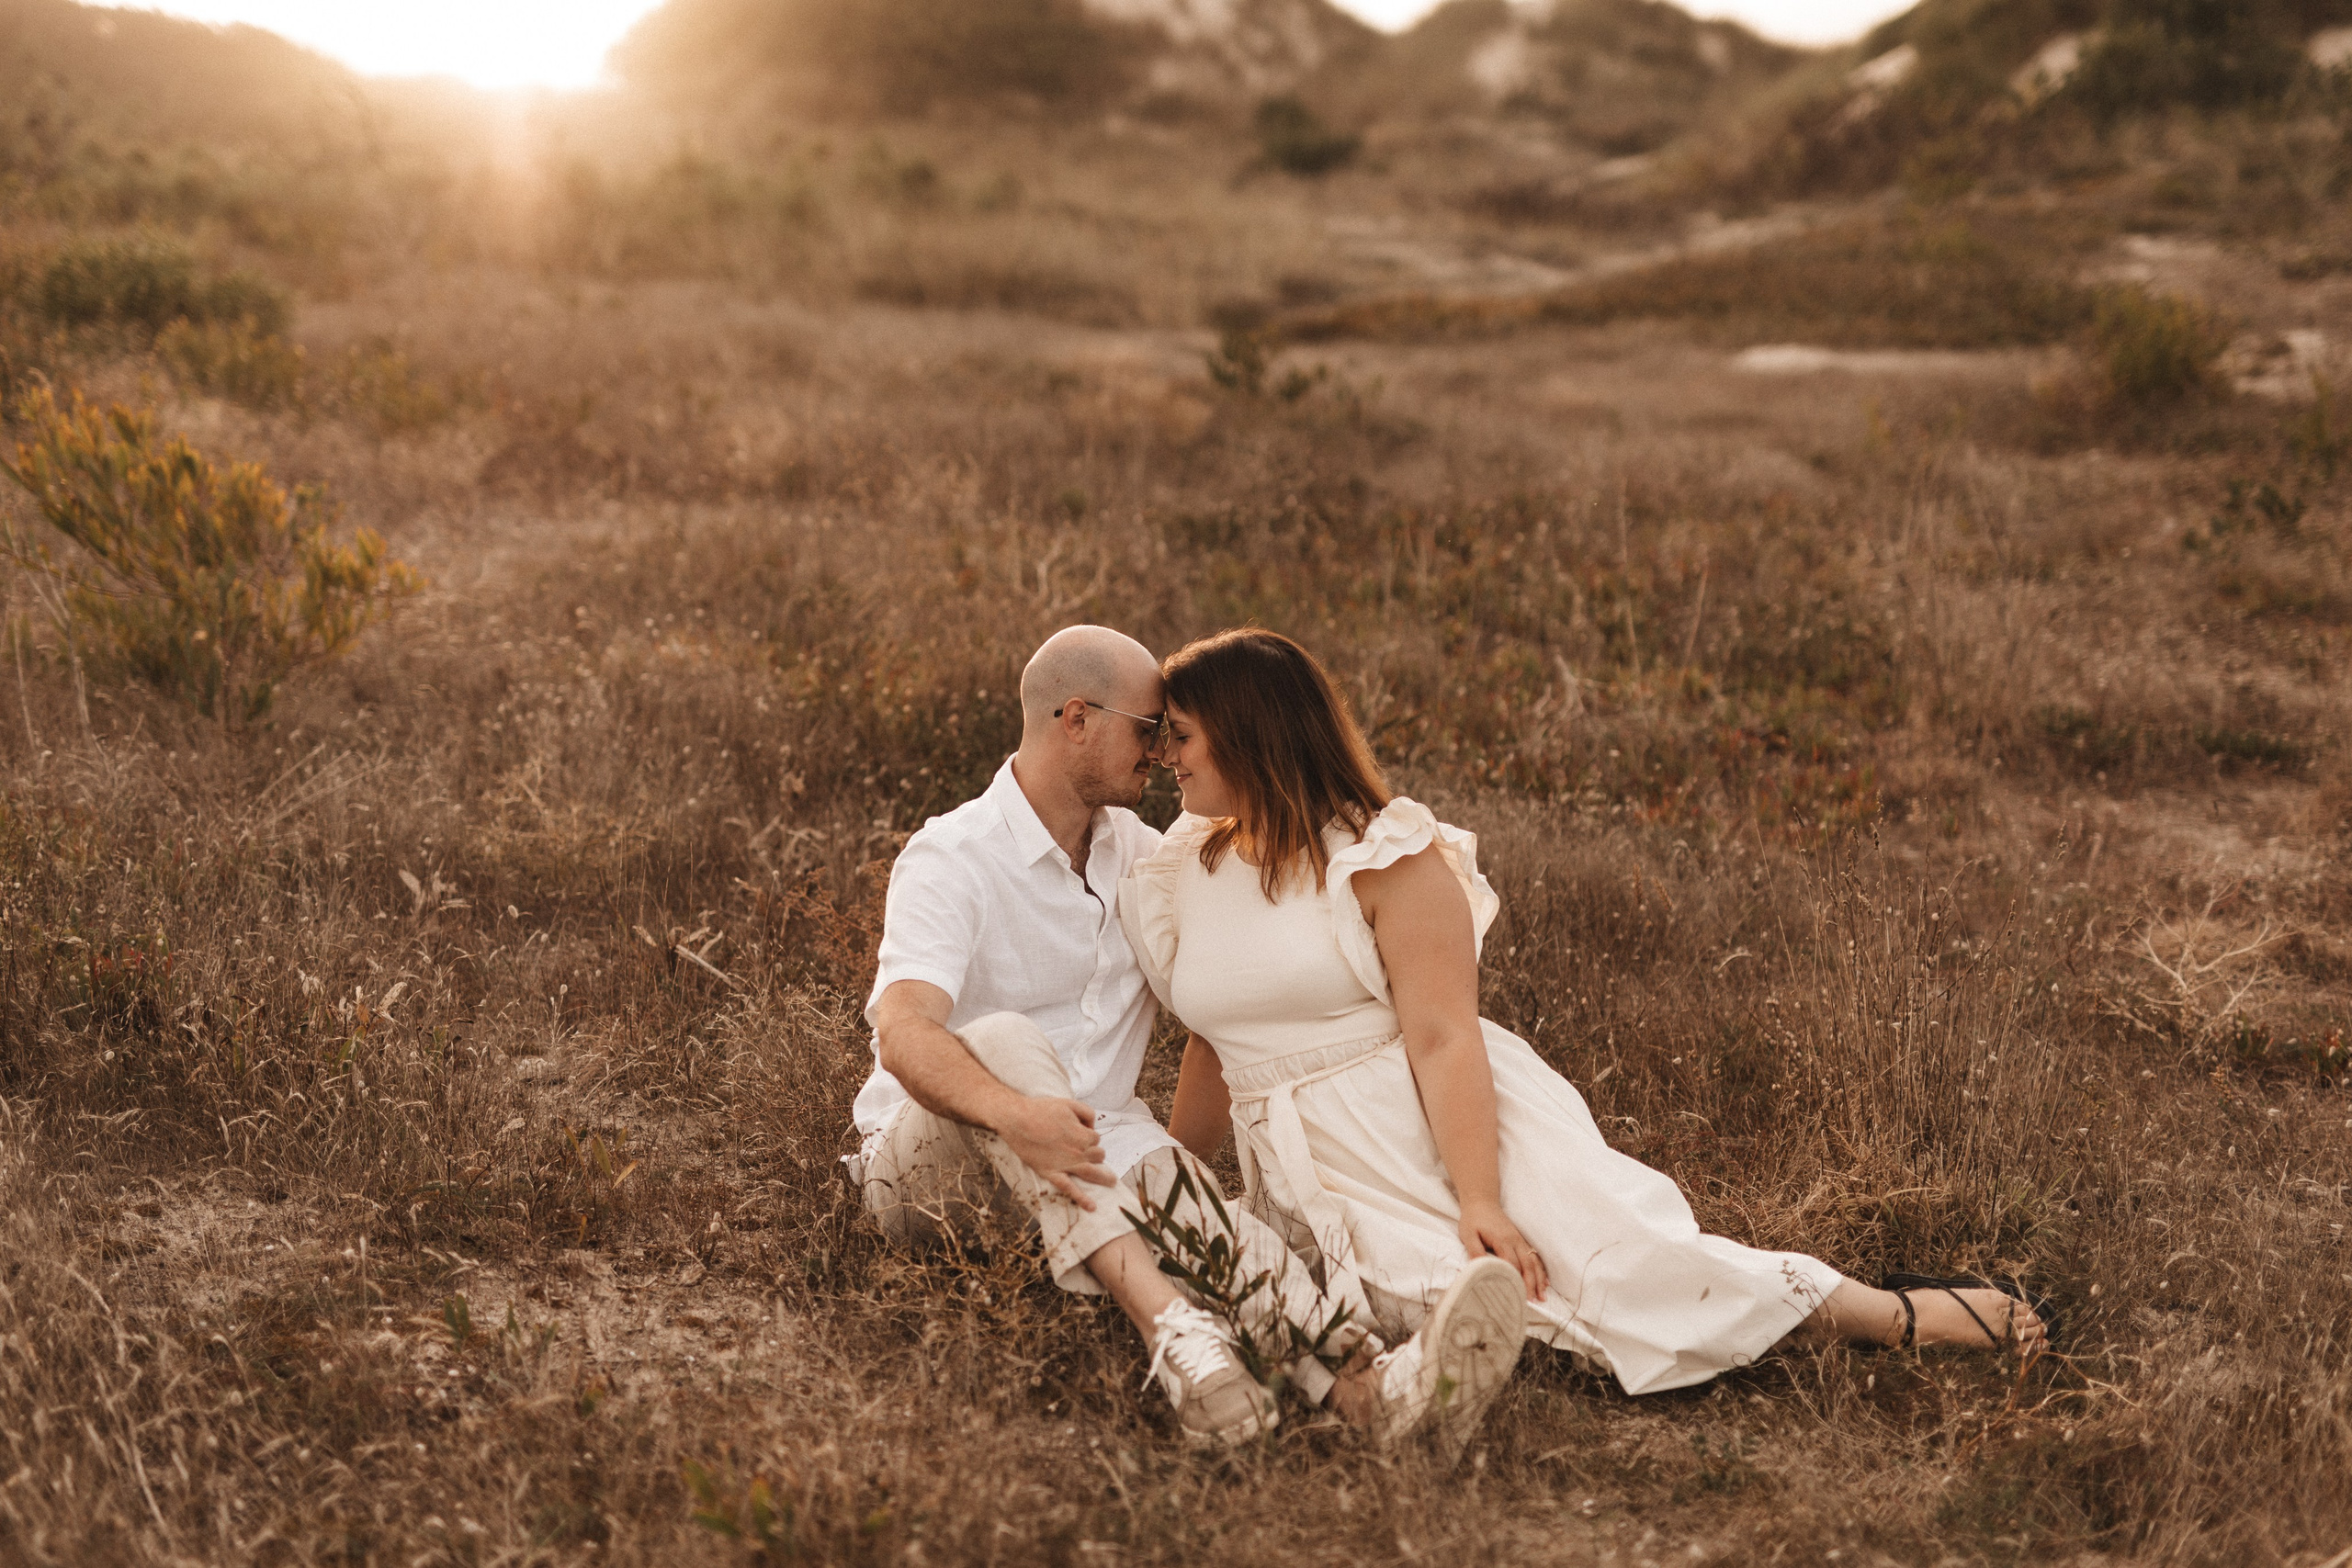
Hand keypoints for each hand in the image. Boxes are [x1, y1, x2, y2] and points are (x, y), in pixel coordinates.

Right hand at [991, 1095, 1116, 1209]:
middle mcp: (1078, 1152)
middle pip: (1098, 1156)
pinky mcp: (1052, 1173)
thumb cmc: (1042, 1109)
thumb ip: (1088, 1113)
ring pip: (1091, 1173)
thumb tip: (1093, 1126)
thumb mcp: (1070, 1103)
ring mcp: (1066, 1165)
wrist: (1017, 1120)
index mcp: (1084, 1135)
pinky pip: (1070, 1189)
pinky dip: (1082, 1199)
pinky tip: (1092, 1207)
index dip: (1089, 1134)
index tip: (1080, 1132)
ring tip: (1111, 1182)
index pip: (1096, 1139)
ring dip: (1104, 1178)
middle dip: (1096, 1154)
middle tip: (1088, 1152)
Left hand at [1460, 1202, 1547, 1301]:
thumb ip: (1474, 1251)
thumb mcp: (1468, 1234)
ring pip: (1534, 1261)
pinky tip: (1544, 1281)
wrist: (1482, 1201)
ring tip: (1542, 1296)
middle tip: (1532, 1301)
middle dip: (1531, 1284)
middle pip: (1527, 1265)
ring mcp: (1520, 1240)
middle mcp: (1515, 1240)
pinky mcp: (1521, 1240)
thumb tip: (1478, 1270)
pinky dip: (1540, 1270)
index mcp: (1502, 1240)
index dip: (1515, 1281)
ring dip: (1539, 1279)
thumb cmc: (1473, 1219)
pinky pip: (1534, 1256)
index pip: (1512, 1264)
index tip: (1517, 1296)